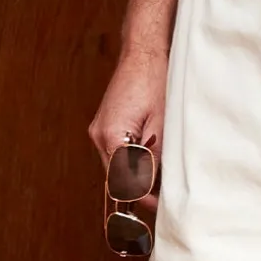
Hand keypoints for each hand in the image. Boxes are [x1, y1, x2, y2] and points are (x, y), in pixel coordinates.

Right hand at [90, 46, 167, 206]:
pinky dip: (131, 160)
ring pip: (115, 166)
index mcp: (111, 137)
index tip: (157, 207)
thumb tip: (151, 187)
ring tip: (159, 180)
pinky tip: (149, 161)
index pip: (121, 182)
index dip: (140, 198)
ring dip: (135, 175)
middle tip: (162, 198)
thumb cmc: (155, 83)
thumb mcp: (162, 126)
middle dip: (138, 189)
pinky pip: (116, 152)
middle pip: (115, 177)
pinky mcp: (104, 125)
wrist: (143, 54)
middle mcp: (98, 136)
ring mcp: (98, 130)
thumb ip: (154, 159)